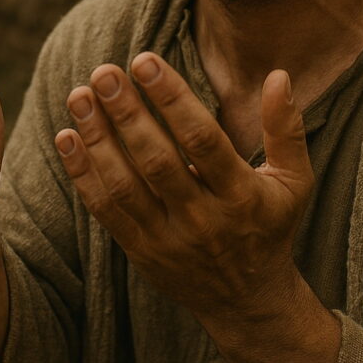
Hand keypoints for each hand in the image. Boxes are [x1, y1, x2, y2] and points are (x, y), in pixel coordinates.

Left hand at [54, 53, 314, 322]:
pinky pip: (106, 211)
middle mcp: (202, 220)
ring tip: (80, 95)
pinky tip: (68, 137)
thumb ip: (286, 129)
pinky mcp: (141, 251)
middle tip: (104, 73)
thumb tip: (278, 75)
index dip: (172, 99)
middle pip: (157, 160)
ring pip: (125, 185)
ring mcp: (167, 239)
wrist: (247, 301)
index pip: (202, 140)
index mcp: (241, 196)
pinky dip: (84, 174)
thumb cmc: (270, 226)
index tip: (146, 61)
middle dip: (127, 112)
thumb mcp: (294, 181)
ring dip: (99, 138)